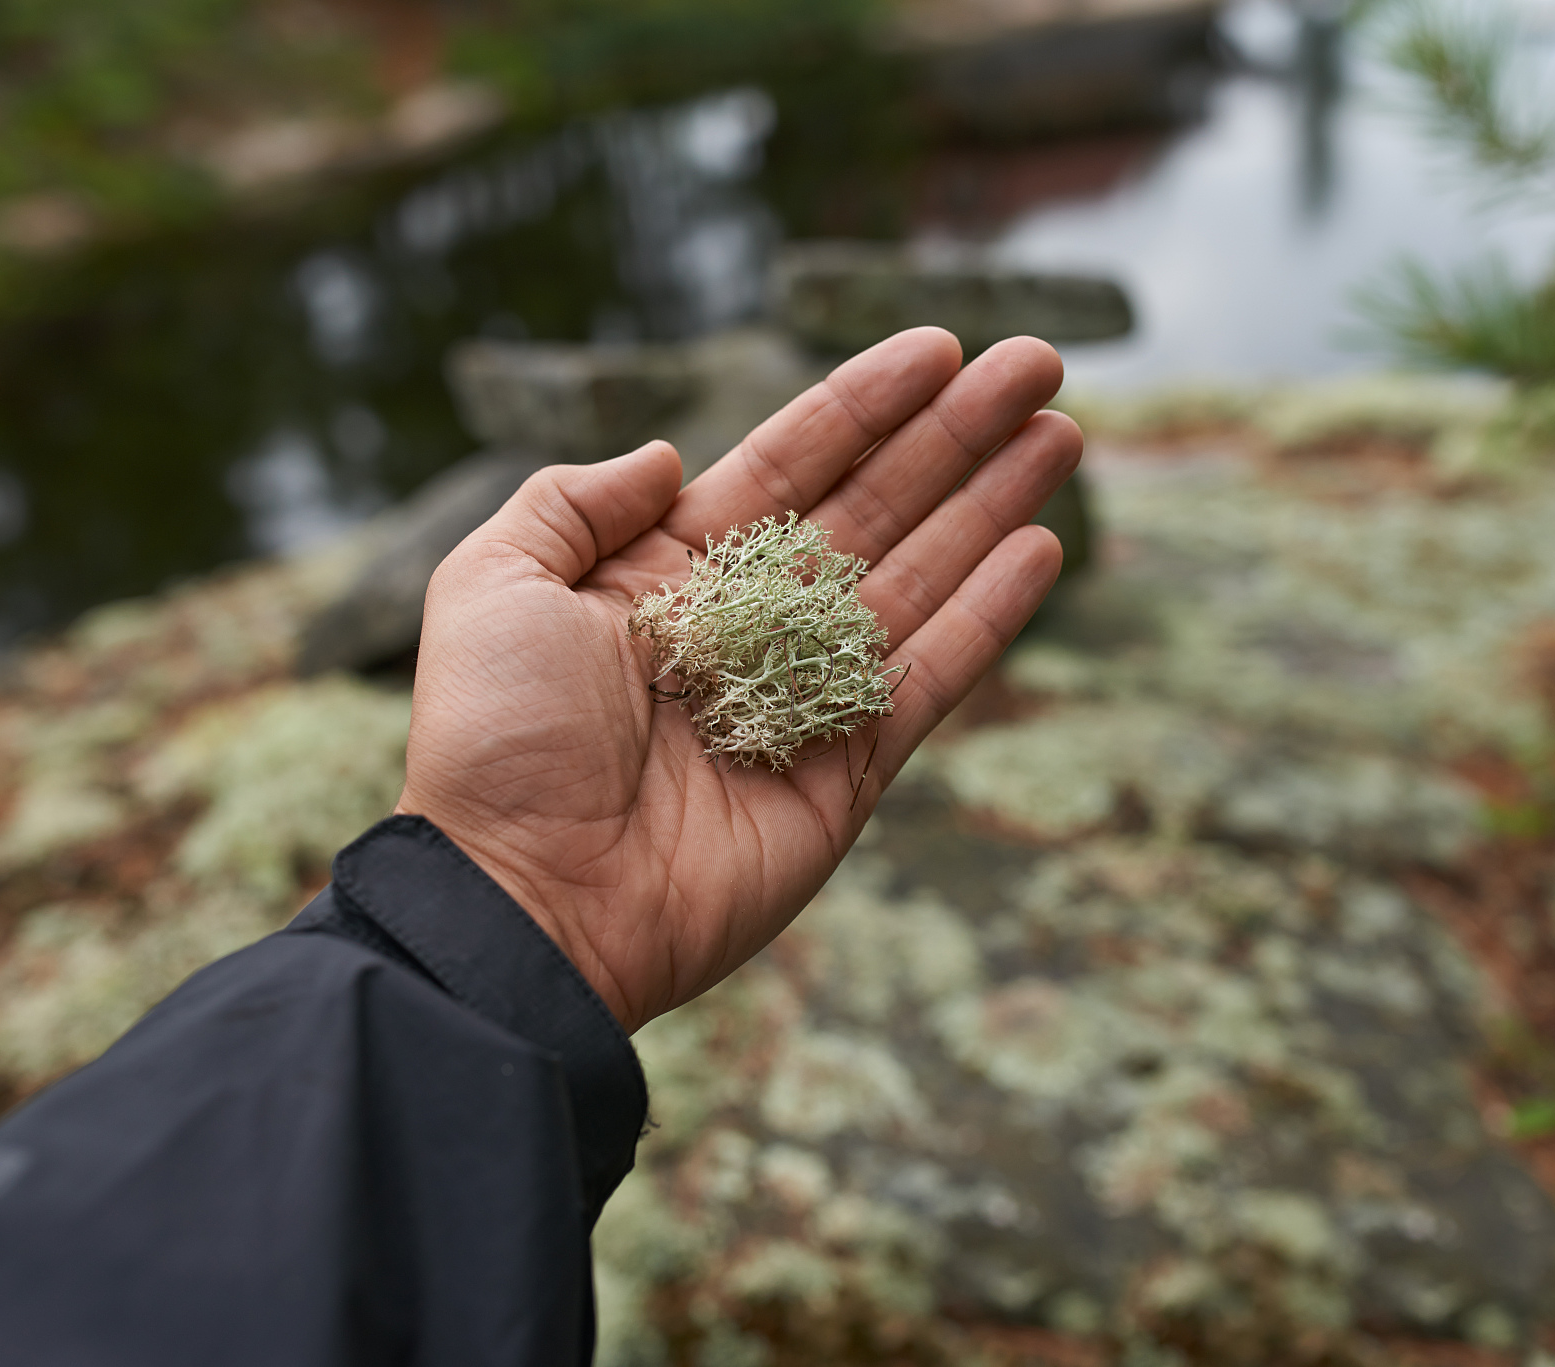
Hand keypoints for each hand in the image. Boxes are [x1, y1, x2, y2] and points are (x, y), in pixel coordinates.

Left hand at [395, 329, 1080, 1031]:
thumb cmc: (497, 742)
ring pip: (919, 578)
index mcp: (666, 574)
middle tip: (1036, 363)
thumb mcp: (492, 583)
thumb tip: (668, 453)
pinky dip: (989, 615)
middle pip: (874, 506)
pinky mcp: (848, 772)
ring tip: (1062, 431)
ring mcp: (805, 698)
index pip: (789, 465)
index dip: (864, 404)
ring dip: (991, 505)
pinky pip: (932, 678)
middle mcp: (747, 626)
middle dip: (955, 434)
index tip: (939, 346)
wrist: (528, 899)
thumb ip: (571, 502)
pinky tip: (1041, 547)